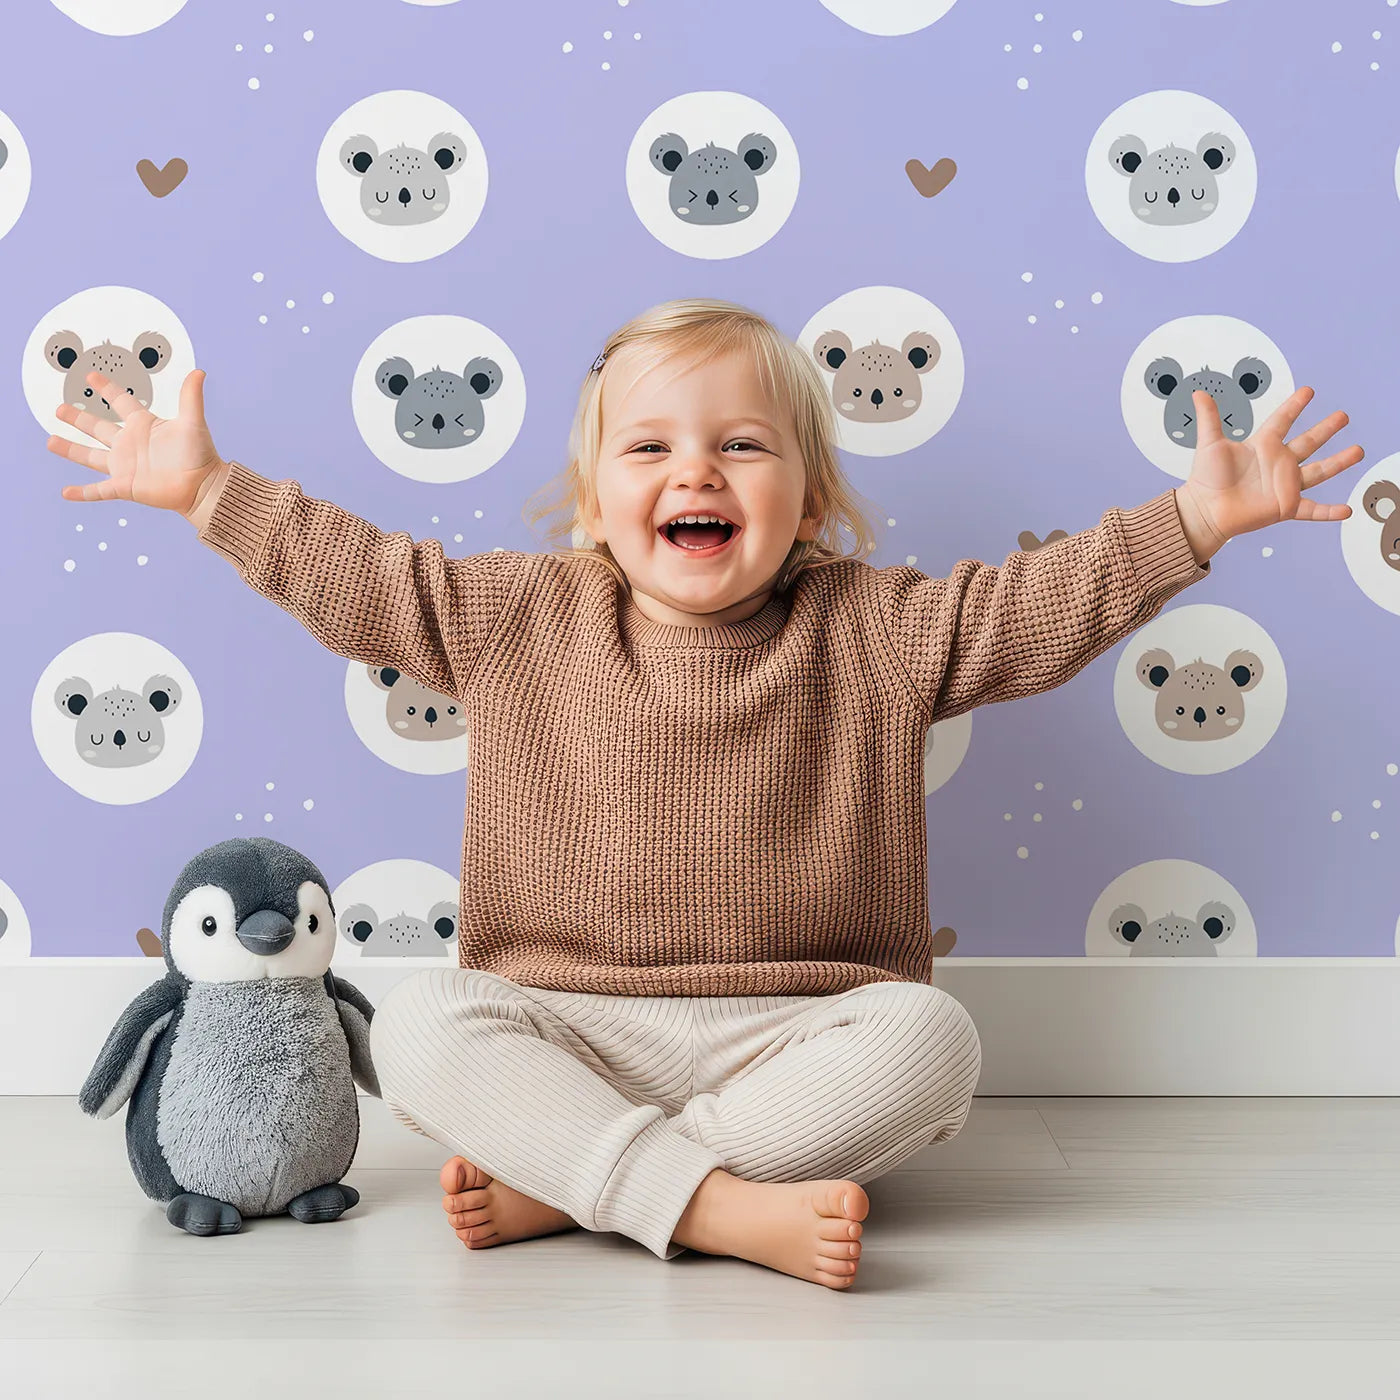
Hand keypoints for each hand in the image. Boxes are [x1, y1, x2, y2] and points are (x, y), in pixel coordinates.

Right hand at [46, 368, 228, 523]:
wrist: (203, 486)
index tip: (91, 375)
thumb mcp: (193, 422)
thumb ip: (191, 397)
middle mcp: (130, 444)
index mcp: (143, 425)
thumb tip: (199, 372)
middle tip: (59, 409)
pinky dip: (83, 493)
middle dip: (78, 418)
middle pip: (98, 427)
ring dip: (71, 449)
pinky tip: (66, 492)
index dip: (106, 388)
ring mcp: (125, 466)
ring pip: (91, 456)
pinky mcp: (126, 486)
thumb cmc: (201, 454)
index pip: (120, 401)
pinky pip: (99, 490)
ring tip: (51, 441)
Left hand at [1173, 386, 1362, 562]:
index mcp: (1262, 445)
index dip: (1295, 405)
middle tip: (1343, 416)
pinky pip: (1312, 510)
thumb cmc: (1205, 479)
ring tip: (1358, 451)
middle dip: (1326, 429)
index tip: (1308, 391)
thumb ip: (1209, 417)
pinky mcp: (1285, 507)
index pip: (1282, 420)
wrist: (1205, 510)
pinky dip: (1329, 512)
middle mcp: (1277, 463)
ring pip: (1318, 471)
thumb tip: (1199, 393)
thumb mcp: (1210, 444)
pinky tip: (1346, 510)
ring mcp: (1284, 485)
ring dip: (1338, 462)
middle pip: (1308, 442)